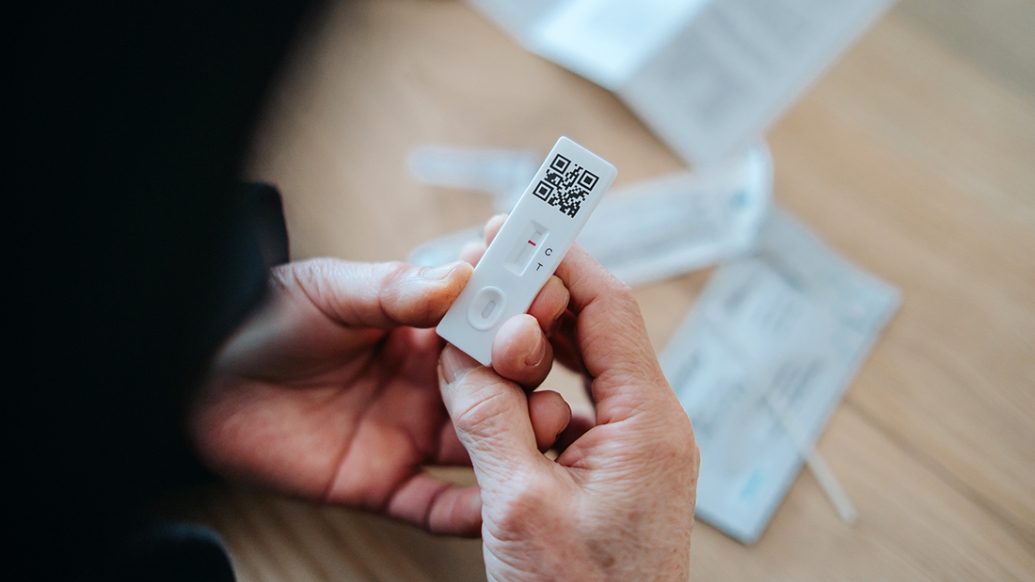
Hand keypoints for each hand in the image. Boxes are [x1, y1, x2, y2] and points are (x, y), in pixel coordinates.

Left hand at [189, 254, 568, 534]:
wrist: (196, 378)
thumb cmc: (264, 318)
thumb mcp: (332, 292)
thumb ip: (394, 291)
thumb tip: (459, 276)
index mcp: (421, 331)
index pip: (488, 324)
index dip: (519, 315)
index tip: (550, 304)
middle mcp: (426, 385)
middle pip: (498, 388)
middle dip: (527, 381)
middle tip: (545, 376)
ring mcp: (408, 434)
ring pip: (481, 447)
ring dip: (517, 445)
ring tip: (547, 436)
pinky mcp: (382, 483)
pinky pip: (434, 506)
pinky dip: (467, 513)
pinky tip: (497, 507)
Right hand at [439, 240, 699, 579]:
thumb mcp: (519, 505)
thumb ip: (488, 417)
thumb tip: (458, 353)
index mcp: (646, 423)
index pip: (608, 308)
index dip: (561, 262)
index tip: (519, 230)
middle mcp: (650, 426)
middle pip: (596, 331)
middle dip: (537, 302)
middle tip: (484, 278)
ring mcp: (634, 450)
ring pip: (581, 370)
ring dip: (530, 351)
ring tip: (479, 338)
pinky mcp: (613, 473)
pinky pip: (572, 410)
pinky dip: (533, 394)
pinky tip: (496, 396)